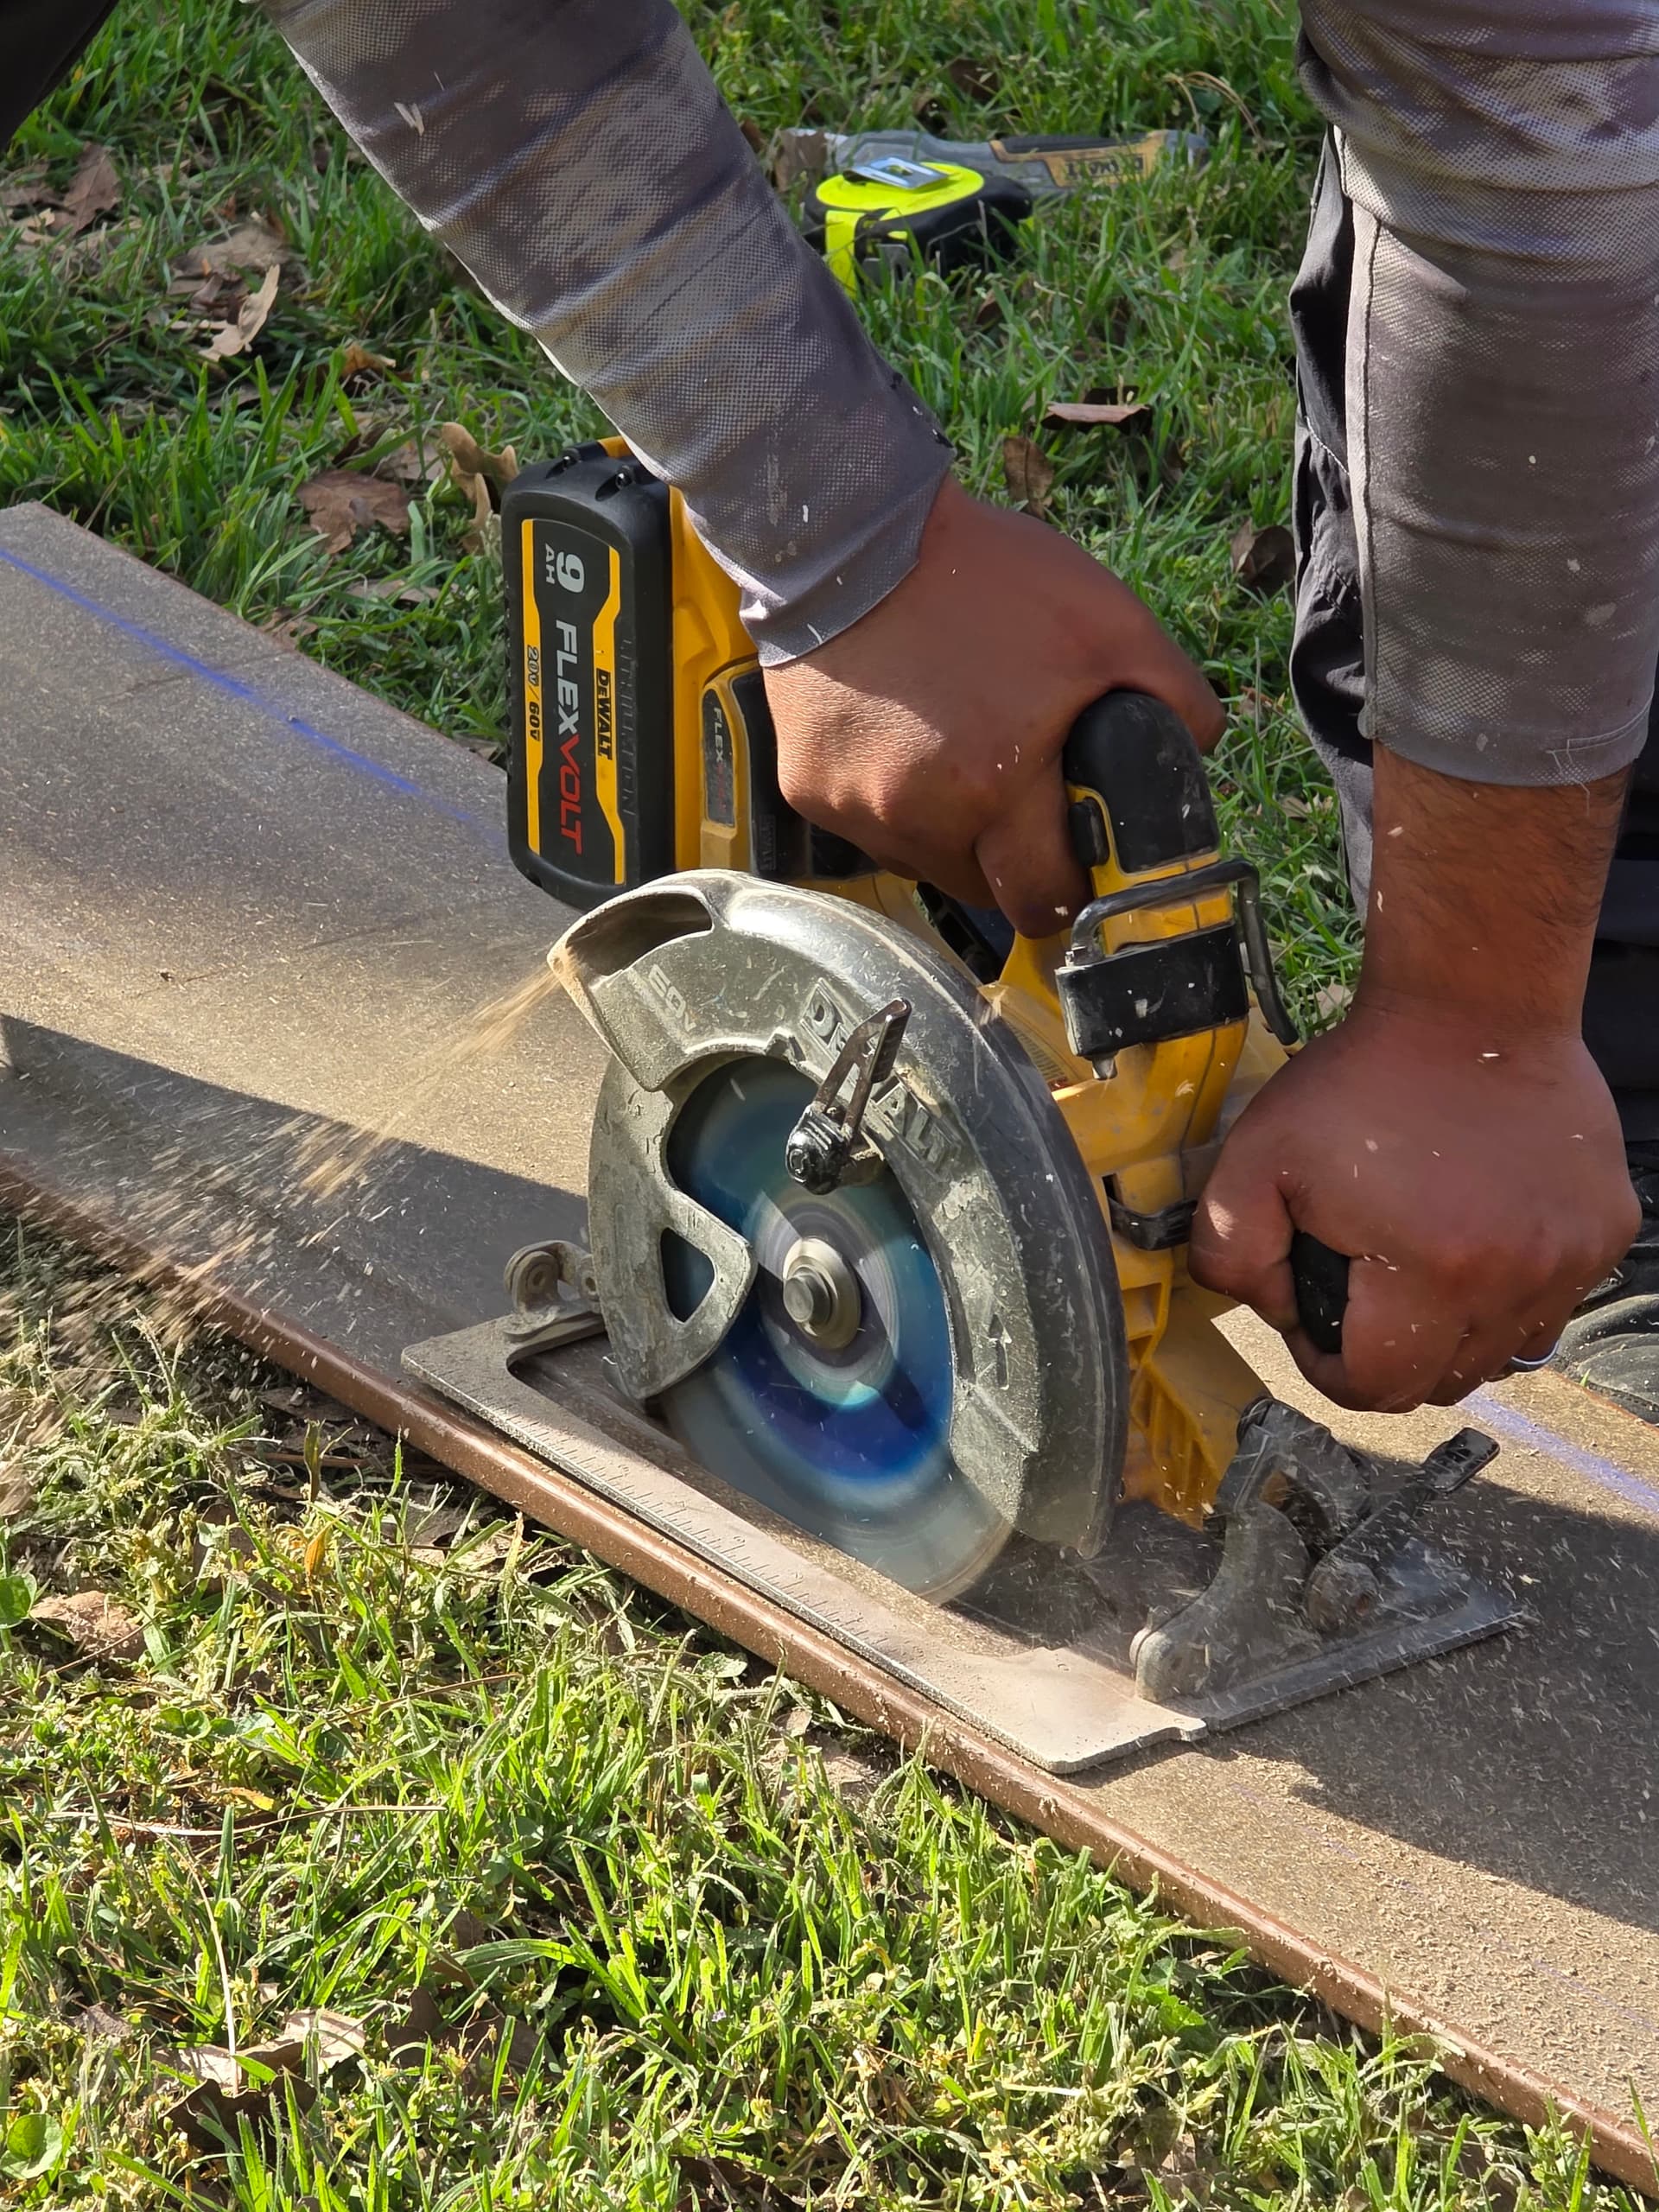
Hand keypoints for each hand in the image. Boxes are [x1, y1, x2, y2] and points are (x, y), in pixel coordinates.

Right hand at [762, 473, 1221, 936]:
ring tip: (958, 749)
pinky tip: (903, 735)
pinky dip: (893, 798)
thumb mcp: (1109, 622)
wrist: (850, 535)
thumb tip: (1196, 753)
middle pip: (983, 891)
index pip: (1042, 902)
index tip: (1078, 853)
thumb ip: (1174, 697)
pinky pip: (870, 825)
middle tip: (1022, 792)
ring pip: (925, 862)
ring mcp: (853, 810)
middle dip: (1013, 859)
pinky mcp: (807, 791)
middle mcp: (914, 818)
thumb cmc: (983, 576)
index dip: (1070, 886)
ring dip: (952, 829)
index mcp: (995, 789)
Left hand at [1191, 738, 1638, 1413]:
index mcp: (1432, 1272)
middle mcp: (1516, 1277)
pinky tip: (1472, 1231)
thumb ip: (1230, 1253)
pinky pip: (1549, 1303)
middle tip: (1356, 1286)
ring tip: (1414, 1260)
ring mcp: (1570, 1258)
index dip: (1327, 1366)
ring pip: (1502, 1352)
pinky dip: (1507, 1291)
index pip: (1377, 1387)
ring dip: (1451, 1330)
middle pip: (1441, 1381)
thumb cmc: (1362, 1080)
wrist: (1471, 1003)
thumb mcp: (1254, 1159)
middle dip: (1386, 1353)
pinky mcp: (1605, 1231)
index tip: (1313, 1317)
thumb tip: (1265, 1308)